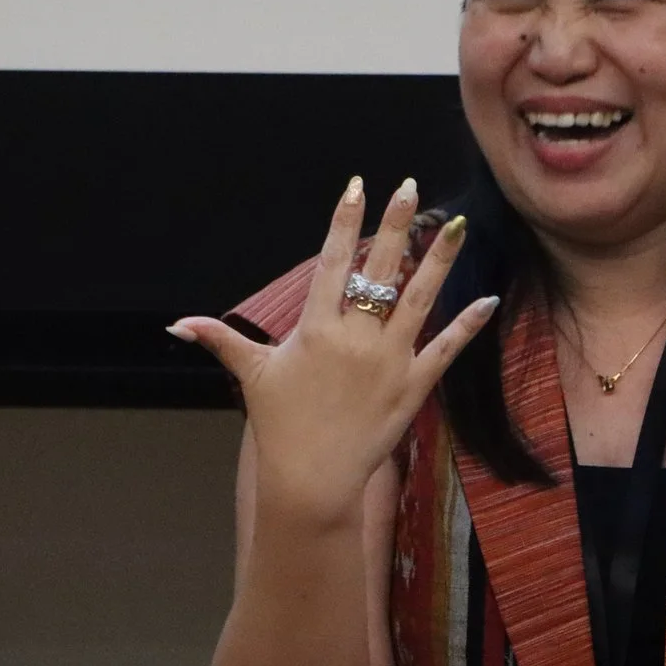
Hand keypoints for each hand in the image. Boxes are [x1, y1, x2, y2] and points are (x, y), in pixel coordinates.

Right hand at [171, 176, 497, 522]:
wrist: (312, 479)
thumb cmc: (280, 425)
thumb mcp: (252, 375)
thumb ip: (221, 340)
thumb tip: (177, 325)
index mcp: (316, 328)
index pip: (331, 262)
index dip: (344, 222)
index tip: (357, 187)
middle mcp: (355, 337)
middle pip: (379, 268)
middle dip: (396, 224)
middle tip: (409, 186)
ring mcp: (389, 360)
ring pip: (419, 298)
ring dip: (440, 259)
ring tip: (457, 225)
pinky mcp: (414, 385)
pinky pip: (445, 348)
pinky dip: (468, 324)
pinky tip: (488, 298)